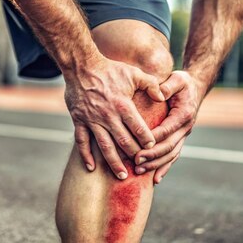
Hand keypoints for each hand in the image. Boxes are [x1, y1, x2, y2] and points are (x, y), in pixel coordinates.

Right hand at [64, 55, 164, 179]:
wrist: (81, 66)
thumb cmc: (110, 69)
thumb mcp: (134, 73)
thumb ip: (151, 85)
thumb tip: (163, 97)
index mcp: (123, 105)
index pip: (138, 127)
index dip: (146, 139)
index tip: (151, 148)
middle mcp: (108, 116)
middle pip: (124, 141)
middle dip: (134, 155)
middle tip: (141, 165)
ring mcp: (92, 120)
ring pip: (105, 146)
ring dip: (114, 162)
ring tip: (122, 176)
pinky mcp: (79, 121)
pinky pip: (82, 142)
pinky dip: (86, 156)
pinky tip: (91, 168)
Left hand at [133, 71, 202, 183]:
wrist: (194, 88)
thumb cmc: (182, 83)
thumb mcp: (177, 79)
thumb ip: (168, 86)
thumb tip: (158, 93)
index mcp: (183, 114)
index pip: (166, 130)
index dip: (152, 140)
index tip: (138, 147)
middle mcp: (185, 128)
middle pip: (168, 146)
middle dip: (152, 156)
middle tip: (135, 162)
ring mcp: (183, 136)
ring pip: (170, 155)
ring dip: (155, 165)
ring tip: (139, 171)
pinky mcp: (179, 140)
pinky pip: (173, 156)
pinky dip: (164, 168)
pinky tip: (155, 179)